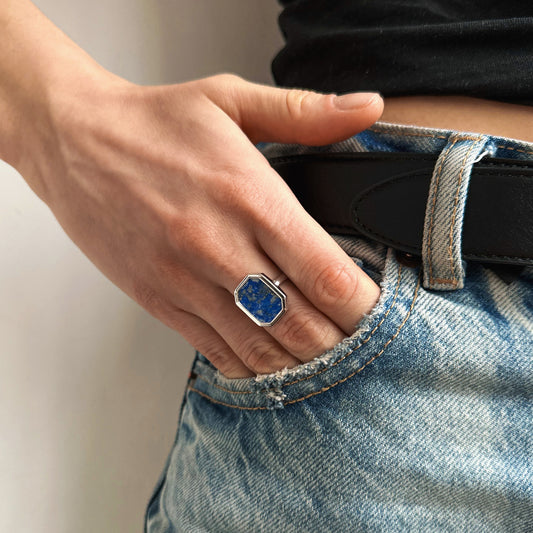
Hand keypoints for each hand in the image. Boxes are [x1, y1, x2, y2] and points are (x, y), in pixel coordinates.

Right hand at [29, 73, 383, 377]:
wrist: (75, 143)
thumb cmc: (154, 125)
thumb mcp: (230, 99)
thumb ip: (306, 113)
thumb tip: (368, 108)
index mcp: (250, 196)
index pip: (325, 273)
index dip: (363, 305)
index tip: (379, 312)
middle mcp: (221, 246)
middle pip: (301, 322)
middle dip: (341, 343)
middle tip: (361, 345)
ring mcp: (187, 280)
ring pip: (261, 347)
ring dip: (300, 362)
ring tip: (324, 361)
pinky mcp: (161, 300)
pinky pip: (216, 350)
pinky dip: (252, 366)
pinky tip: (271, 364)